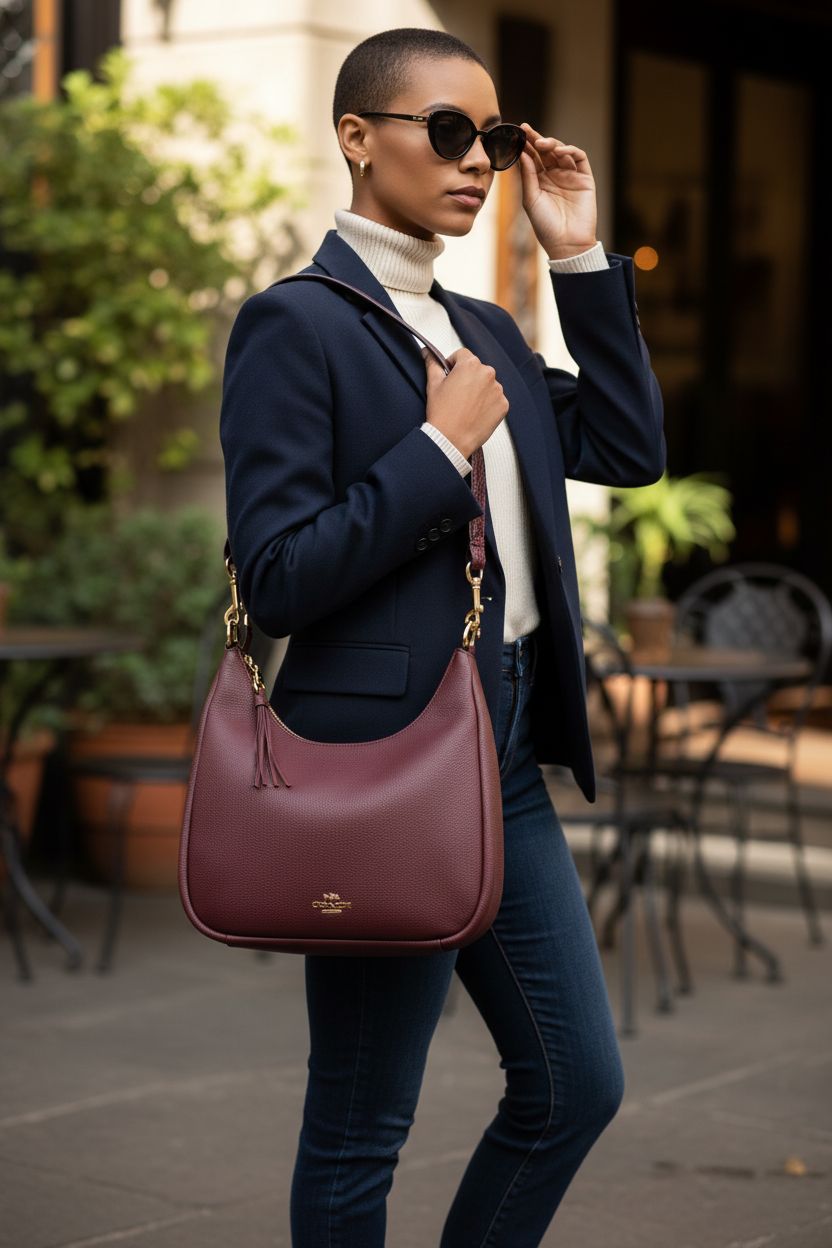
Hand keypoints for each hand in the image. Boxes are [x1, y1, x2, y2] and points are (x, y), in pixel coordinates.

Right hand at [423, 348, 508, 458]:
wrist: (451, 440)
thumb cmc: (442, 413)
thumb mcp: (433, 385)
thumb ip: (432, 364)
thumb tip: (427, 352)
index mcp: (470, 365)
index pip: (462, 355)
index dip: (453, 364)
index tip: (449, 375)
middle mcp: (488, 374)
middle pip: (477, 369)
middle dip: (467, 377)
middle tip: (456, 394)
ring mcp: (498, 390)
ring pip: (487, 384)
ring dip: (479, 390)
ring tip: (466, 405)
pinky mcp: (503, 405)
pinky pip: (495, 399)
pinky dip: (487, 404)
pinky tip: (475, 413)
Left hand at [516, 122, 598, 259]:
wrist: (567, 244)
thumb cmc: (546, 226)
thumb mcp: (531, 199)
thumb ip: (527, 176)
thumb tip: (522, 153)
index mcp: (540, 182)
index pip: (532, 158)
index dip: (526, 145)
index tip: (517, 132)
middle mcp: (555, 177)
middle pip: (546, 152)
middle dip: (536, 139)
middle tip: (527, 131)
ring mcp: (570, 176)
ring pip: (562, 152)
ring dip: (552, 144)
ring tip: (541, 143)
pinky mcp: (585, 179)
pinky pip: (579, 158)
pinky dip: (570, 150)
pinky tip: (558, 151)